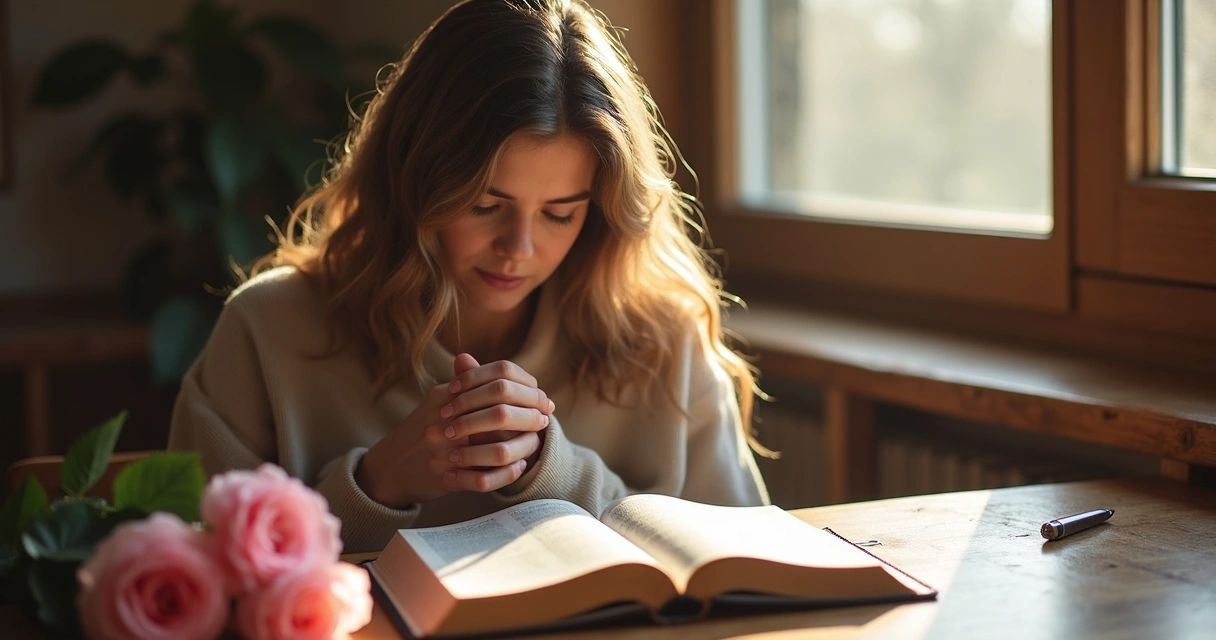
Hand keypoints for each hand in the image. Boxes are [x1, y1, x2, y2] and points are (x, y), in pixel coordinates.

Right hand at [355, 354, 553, 508]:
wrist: (389, 466)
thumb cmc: (424, 430)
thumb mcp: (440, 401)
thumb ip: (469, 385)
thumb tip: (510, 378)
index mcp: (447, 395)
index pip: (496, 379)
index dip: (525, 387)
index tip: (541, 396)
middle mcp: (445, 420)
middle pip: (502, 412)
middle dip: (530, 416)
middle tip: (545, 418)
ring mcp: (445, 450)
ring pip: (498, 449)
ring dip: (524, 446)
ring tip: (535, 443)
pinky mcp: (445, 477)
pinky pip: (484, 479)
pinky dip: (507, 473)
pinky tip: (518, 467)